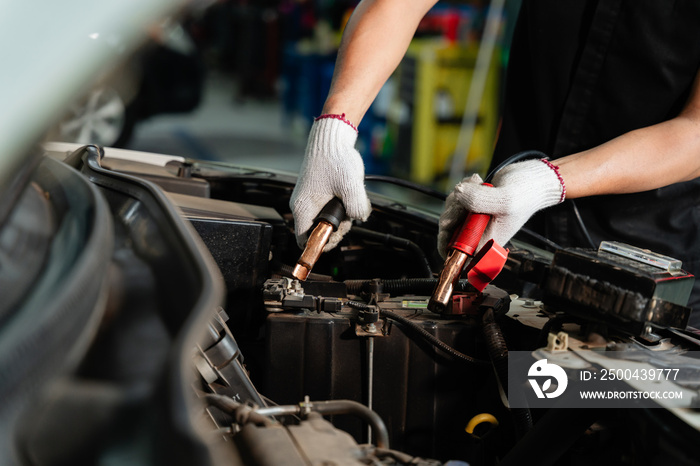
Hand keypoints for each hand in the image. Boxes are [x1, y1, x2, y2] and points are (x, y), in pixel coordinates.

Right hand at [290, 116, 371, 250]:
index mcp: (304, 208)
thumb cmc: (336, 159)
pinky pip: (328, 210)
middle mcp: (302, 206)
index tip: (337, 234)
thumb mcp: (351, 186)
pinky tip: (349, 196)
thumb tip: (359, 218)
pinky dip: (341, 207)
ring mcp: (309, 200)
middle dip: (337, 228)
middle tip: (349, 215)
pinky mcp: (317, 194)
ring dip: (342, 217)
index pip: (304, 241)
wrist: (331, 138)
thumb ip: (356, 207)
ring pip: (326, 221)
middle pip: (318, 232)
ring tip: (351, 200)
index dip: (321, 244)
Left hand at [437, 159, 564, 257]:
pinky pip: (455, 201)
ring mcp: (474, 221)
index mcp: (486, 242)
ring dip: (458, 196)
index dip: (447, 239)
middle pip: (448, 230)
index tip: (453, 220)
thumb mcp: (505, 199)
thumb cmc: (527, 194)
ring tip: (476, 186)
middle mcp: (479, 234)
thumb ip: (479, 200)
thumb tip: (457, 194)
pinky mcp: (472, 208)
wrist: (533, 179)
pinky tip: (476, 182)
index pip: (456, 253)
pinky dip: (462, 189)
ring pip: (450, 213)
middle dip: (453, 210)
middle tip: (466, 195)